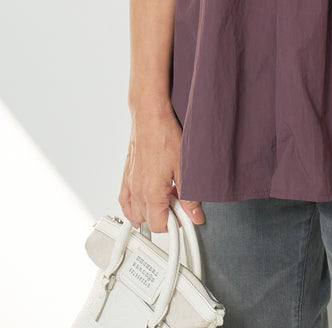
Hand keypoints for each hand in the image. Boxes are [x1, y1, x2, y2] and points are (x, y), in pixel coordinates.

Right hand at [118, 108, 204, 231]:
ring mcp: (129, 183)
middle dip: (164, 216)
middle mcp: (137, 191)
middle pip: (148, 220)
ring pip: (135, 213)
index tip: (184, 217)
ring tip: (166, 199)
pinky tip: (143, 203)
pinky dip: (132, 208)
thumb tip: (195, 216)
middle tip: (179, 203)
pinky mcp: (126, 175)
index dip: (174, 225)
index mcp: (152, 192)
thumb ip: (190, 197)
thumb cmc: (165, 136)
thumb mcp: (184, 167)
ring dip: (150, 211)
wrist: (150, 117)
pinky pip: (124, 201)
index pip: (159, 225)